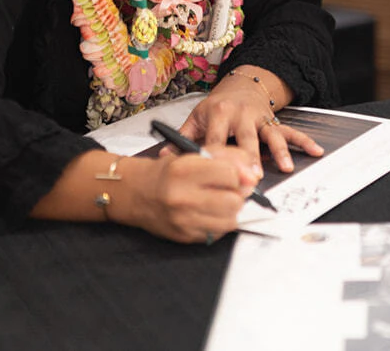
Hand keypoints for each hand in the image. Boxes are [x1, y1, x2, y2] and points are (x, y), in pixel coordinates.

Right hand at [119, 150, 260, 242]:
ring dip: (232, 210)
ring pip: (230, 220)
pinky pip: (218, 233)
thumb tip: (254, 173)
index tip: (240, 174)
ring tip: (221, 200)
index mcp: (185, 170)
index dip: (241, 174)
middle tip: (231, 189)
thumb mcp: (196, 152)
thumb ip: (229, 157)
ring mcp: (182, 219)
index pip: (231, 174)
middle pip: (234, 201)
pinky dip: (220, 222)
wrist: (136, 192)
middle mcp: (182, 196)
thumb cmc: (168, 171)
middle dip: (239, 194)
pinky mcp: (184, 236)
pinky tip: (211, 212)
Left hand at [179, 80, 323, 176]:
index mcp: (218, 114)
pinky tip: (315, 150)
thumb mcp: (197, 117)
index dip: (215, 157)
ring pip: (270, 136)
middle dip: (250, 158)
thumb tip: (163, 158)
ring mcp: (259, 118)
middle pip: (245, 140)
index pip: (215, 139)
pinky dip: (304, 141)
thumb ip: (182, 138)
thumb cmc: (217, 106)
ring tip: (285, 167)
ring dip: (279, 152)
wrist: (242, 84)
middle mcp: (240, 115)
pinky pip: (290, 131)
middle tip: (253, 177)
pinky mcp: (273, 121)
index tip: (215, 175)